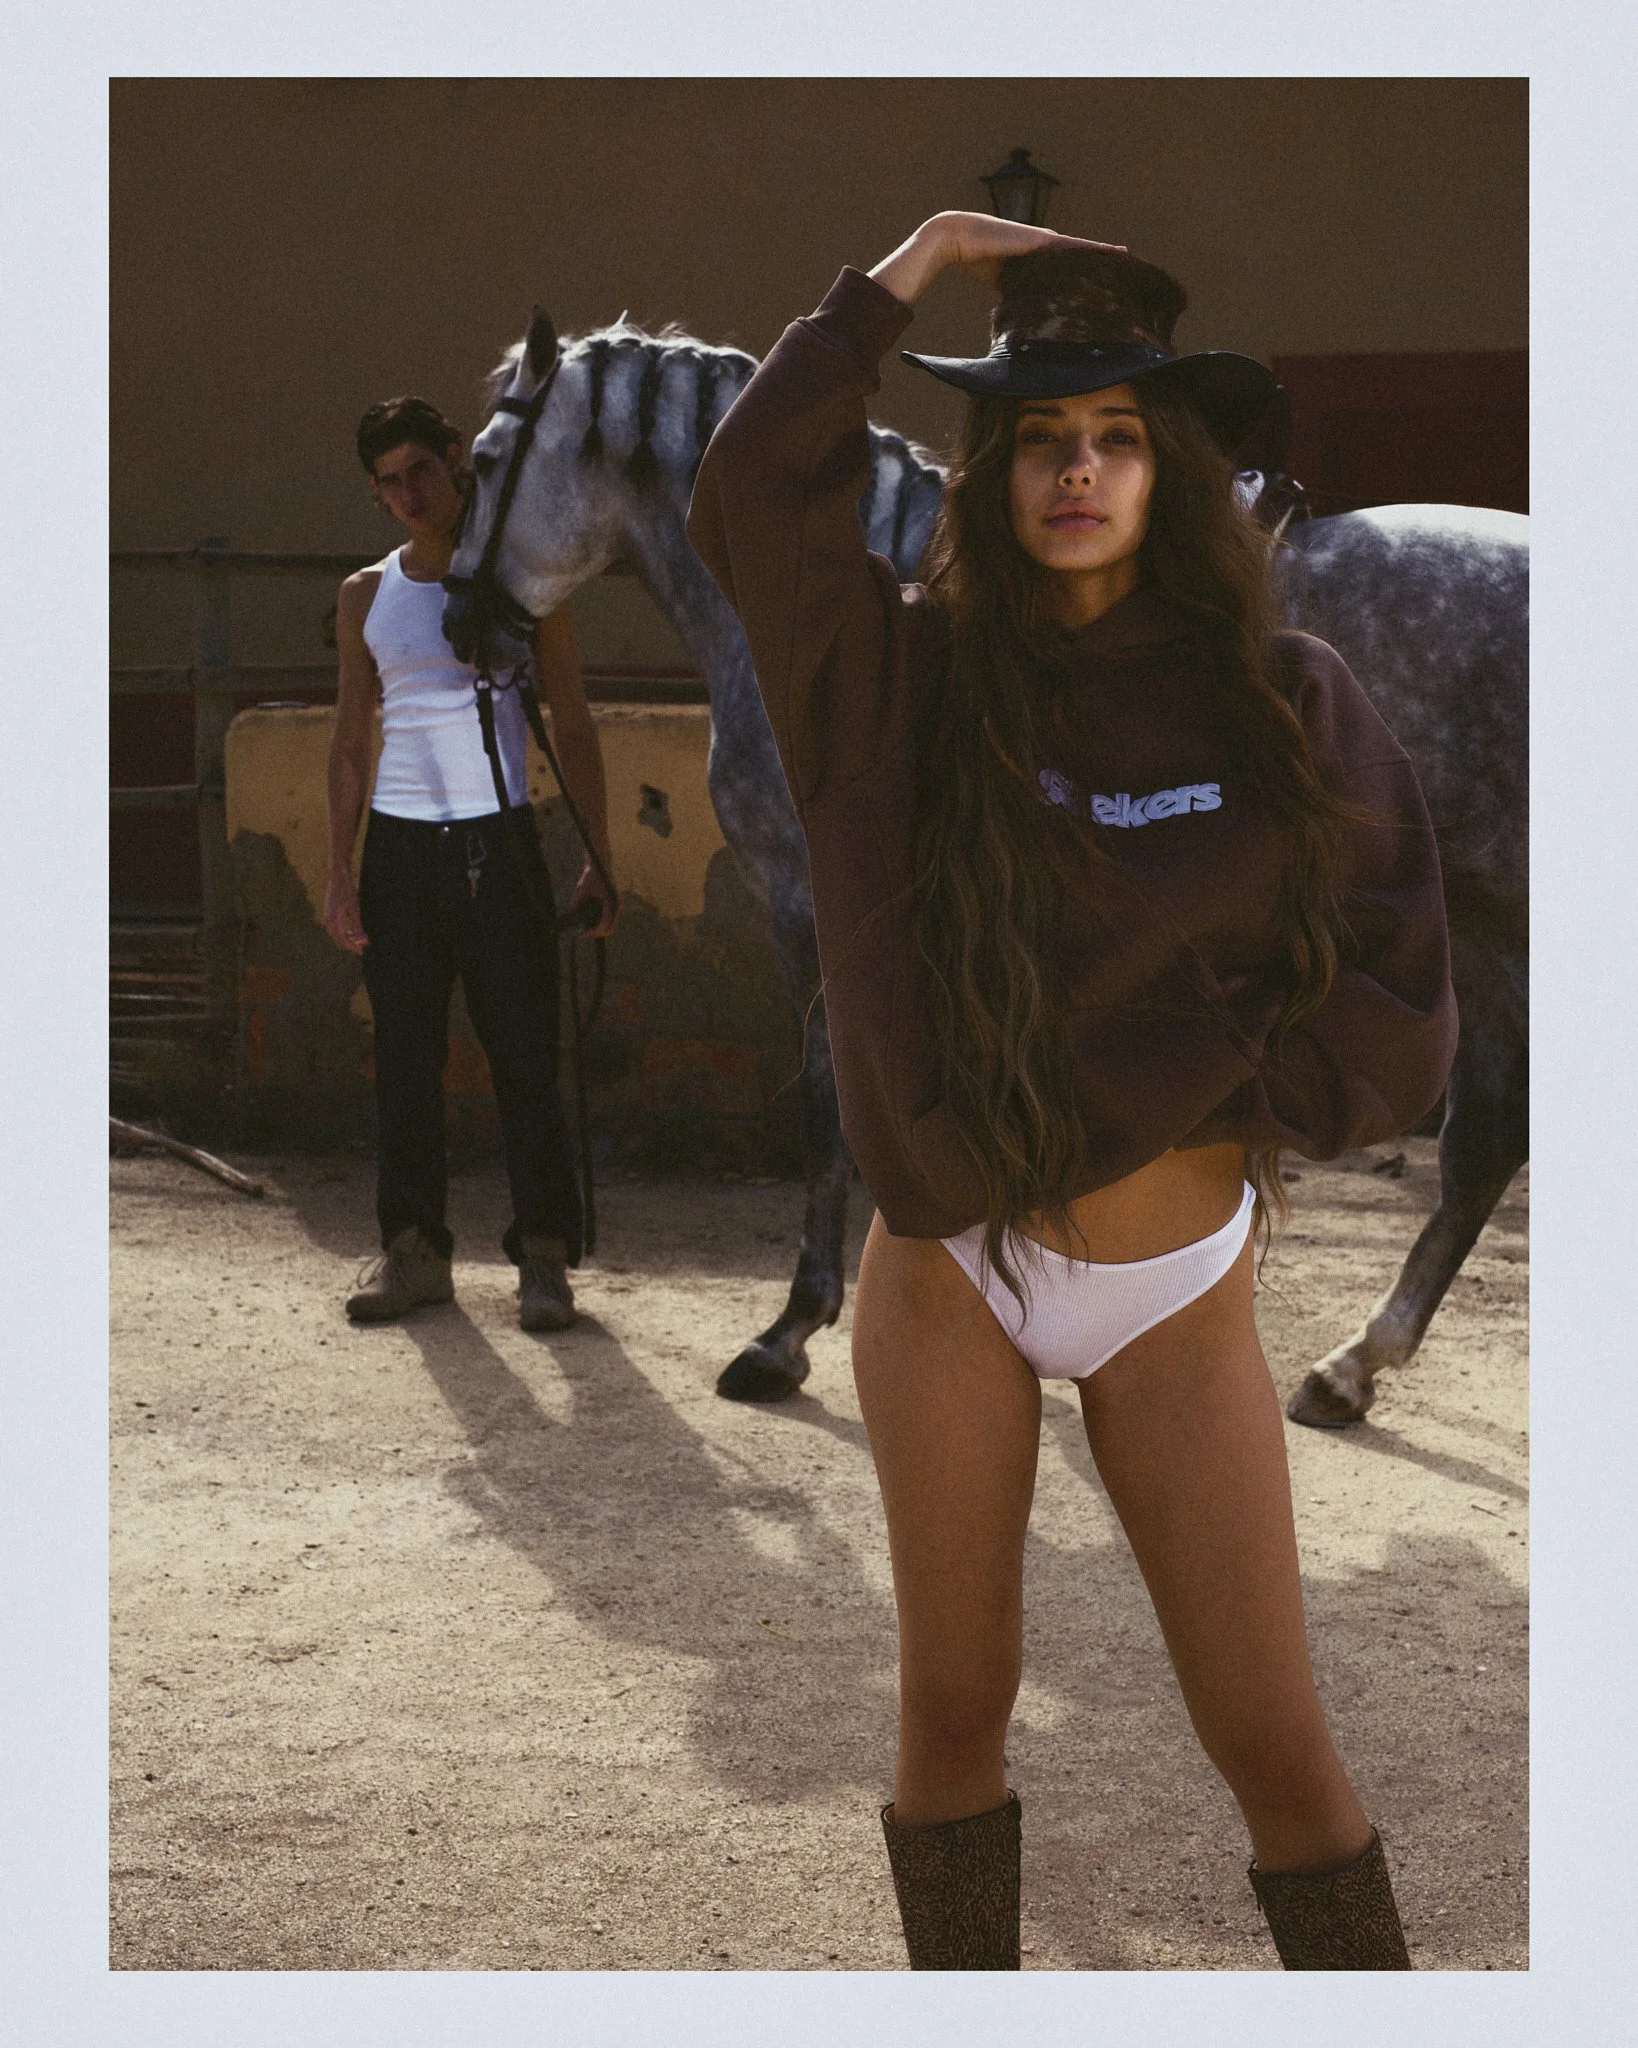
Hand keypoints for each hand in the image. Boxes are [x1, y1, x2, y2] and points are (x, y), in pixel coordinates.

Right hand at [323, 873, 367, 954]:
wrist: (337, 879)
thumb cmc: (347, 892)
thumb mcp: (355, 909)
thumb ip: (357, 925)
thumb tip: (362, 939)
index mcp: (334, 920)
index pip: (343, 939)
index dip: (352, 947)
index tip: (361, 952)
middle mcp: (328, 920)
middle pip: (338, 939)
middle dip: (349, 944)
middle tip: (361, 947)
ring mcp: (327, 917)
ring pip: (336, 935)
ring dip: (346, 939)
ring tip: (358, 940)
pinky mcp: (328, 914)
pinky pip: (334, 929)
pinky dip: (343, 933)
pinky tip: (351, 932)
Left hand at [569, 860, 617, 937]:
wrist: (601, 863)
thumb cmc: (591, 874)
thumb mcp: (581, 888)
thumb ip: (576, 901)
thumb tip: (571, 914)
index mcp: (610, 901)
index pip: (604, 923)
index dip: (592, 932)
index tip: (582, 934)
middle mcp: (616, 904)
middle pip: (609, 928)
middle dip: (596, 933)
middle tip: (583, 933)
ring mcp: (617, 904)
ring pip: (611, 924)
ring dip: (599, 928)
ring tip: (586, 928)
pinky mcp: (615, 902)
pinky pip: (610, 917)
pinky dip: (601, 922)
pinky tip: (591, 921)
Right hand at [934, 211, 1129, 297]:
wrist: (961, 239)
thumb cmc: (975, 260)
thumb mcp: (1001, 284)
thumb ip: (1015, 295)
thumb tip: (1023, 318)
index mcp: (1036, 257)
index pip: (1066, 265)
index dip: (1084, 271)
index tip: (1101, 279)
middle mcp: (1044, 246)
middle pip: (1079, 255)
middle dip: (1100, 261)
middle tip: (1124, 270)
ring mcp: (1046, 241)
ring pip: (1082, 249)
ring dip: (1104, 254)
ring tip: (1127, 258)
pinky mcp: (1044, 240)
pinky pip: (1077, 246)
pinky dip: (1096, 250)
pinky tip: (1114, 253)